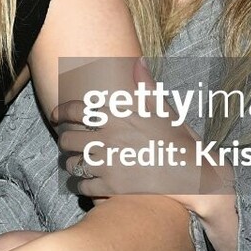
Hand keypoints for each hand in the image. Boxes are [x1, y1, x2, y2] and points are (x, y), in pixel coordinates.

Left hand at [53, 96, 227, 202]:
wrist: (193, 176)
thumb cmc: (179, 141)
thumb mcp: (164, 110)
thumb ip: (145, 86)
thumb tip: (138, 62)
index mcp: (118, 117)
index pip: (75, 111)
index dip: (61, 112)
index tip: (57, 116)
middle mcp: (108, 139)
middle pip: (67, 139)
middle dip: (64, 141)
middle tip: (68, 144)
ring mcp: (108, 165)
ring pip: (72, 164)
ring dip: (71, 164)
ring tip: (77, 164)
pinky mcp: (110, 188)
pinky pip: (82, 186)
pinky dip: (81, 185)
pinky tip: (87, 183)